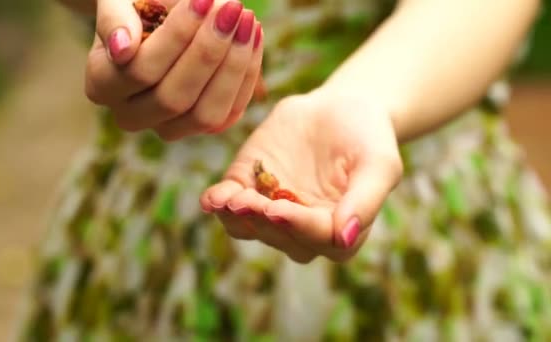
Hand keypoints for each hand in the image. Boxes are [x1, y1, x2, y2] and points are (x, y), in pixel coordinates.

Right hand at [85, 0, 263, 138]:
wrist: (157, 17)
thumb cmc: (137, 4)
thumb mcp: (120, 0)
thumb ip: (114, 18)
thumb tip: (123, 49)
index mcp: (102, 84)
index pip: (141, 70)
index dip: (176, 37)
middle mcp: (130, 116)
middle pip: (173, 98)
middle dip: (209, 51)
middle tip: (233, 8)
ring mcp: (168, 128)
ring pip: (204, 115)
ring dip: (233, 67)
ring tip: (247, 21)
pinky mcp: (202, 128)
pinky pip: (229, 114)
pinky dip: (246, 75)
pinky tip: (253, 37)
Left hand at [200, 89, 403, 262]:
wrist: (338, 106)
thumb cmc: (367, 136)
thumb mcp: (379, 164)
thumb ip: (366, 201)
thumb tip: (346, 237)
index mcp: (338, 230)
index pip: (318, 238)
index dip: (297, 226)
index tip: (279, 210)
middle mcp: (302, 228)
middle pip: (280, 236)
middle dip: (262, 220)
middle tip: (247, 201)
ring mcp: (272, 209)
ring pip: (249, 228)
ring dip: (237, 218)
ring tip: (228, 200)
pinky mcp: (248, 187)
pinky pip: (229, 204)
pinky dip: (218, 202)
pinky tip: (212, 197)